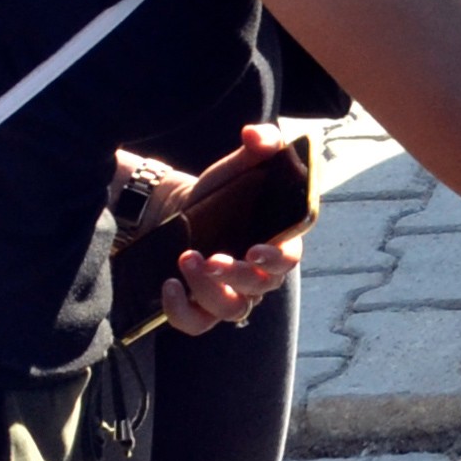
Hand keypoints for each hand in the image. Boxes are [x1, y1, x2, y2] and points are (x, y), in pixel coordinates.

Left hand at [142, 126, 311, 336]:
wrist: (179, 212)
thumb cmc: (220, 193)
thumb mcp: (238, 165)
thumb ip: (260, 143)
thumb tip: (257, 135)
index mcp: (277, 242)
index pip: (291, 256)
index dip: (278, 257)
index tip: (255, 249)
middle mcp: (260, 274)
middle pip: (262, 286)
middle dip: (236, 275)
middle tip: (209, 258)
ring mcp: (232, 295)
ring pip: (234, 309)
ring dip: (209, 290)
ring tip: (186, 260)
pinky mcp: (202, 309)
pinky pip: (198, 325)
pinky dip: (182, 312)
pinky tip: (169, 287)